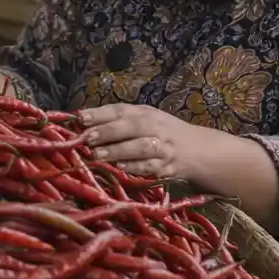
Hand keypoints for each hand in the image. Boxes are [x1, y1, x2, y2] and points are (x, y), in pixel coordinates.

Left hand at [77, 103, 201, 179]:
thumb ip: (118, 119)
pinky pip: (149, 167)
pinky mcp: (166, 168)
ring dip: (118, 151)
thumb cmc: (162, 133)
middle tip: (87, 138)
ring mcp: (162, 148)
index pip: (122, 110)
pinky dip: (134, 167)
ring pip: (140, 148)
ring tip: (97, 154)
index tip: (81, 117)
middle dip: (108, 132)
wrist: (197, 151)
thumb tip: (83, 122)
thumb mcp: (145, 119)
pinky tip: (119, 166)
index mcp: (146, 114)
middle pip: (131, 127)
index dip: (101, 114)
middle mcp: (155, 128)